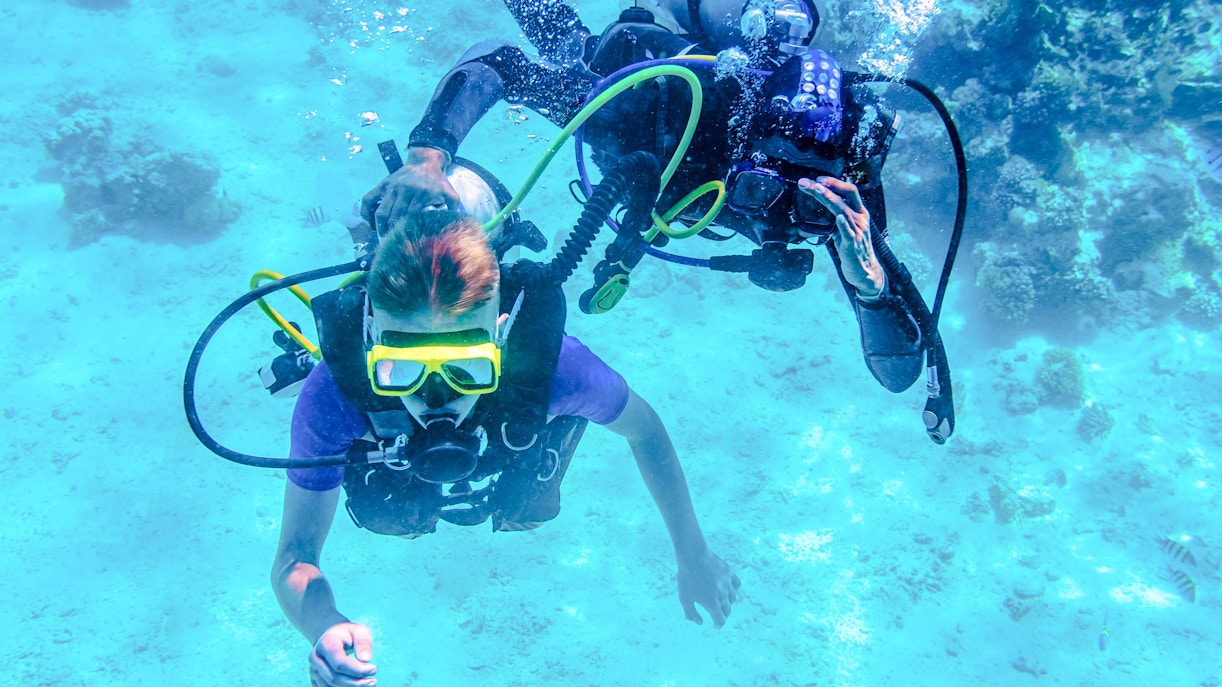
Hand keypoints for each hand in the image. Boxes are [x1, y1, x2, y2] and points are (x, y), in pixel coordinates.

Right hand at [309, 622, 376, 686]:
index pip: (339, 662)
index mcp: (325, 643)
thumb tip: (366, 660)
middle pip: (334, 677)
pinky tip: (357, 686)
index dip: (357, 670)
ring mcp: (313, 669)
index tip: (374, 670)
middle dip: (355, 682)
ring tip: (368, 684)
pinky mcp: (315, 678)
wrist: (333, 637)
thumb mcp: (359, 631)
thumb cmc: (349, 634)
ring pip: (330, 685)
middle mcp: (315, 657)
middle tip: (373, 682)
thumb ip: (363, 643)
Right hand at [360, 147, 460, 235]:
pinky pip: (368, 198)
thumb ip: (454, 210)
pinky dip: (365, 211)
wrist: (425, 161)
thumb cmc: (438, 181)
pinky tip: (368, 222)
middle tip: (392, 243)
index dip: (406, 231)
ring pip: (381, 211)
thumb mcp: (450, 194)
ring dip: (379, 226)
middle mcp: (404, 191)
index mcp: (421, 194)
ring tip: (381, 236)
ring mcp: (392, 187)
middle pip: (393, 217)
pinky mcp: (383, 184)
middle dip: (391, 232)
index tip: (405, 242)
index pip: (410, 218)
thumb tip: (455, 226)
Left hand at [677, 549, 740, 627]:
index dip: (718, 625)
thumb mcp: (684, 598)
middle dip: (722, 614)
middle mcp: (722, 596)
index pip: (720, 621)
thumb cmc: (687, 578)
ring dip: (727, 602)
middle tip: (717, 613)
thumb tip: (700, 623)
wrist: (693, 557)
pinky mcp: (730, 573)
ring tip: (720, 600)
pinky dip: (734, 588)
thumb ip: (691, 613)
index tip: (715, 625)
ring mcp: (728, 584)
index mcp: (712, 604)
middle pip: (727, 611)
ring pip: (733, 598)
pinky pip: (736, 584)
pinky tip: (727, 588)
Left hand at [798, 176, 885, 299]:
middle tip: (808, 183)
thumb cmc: (852, 250)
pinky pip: (848, 233)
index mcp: (859, 214)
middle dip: (826, 187)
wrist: (864, 272)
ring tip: (817, 190)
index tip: (818, 180)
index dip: (835, 183)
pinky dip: (843, 224)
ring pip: (843, 211)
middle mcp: (860, 219)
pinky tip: (838, 217)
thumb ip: (831, 224)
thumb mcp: (842, 233)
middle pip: (844, 197)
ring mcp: (858, 231)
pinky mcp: (853, 245)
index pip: (849, 192)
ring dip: (829, 199)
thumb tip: (806, 224)